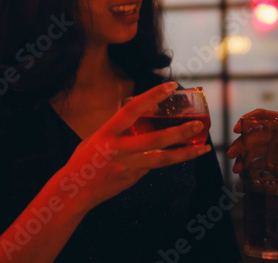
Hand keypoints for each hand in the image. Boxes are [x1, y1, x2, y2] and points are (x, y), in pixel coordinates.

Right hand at [59, 81, 212, 210]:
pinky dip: (164, 161)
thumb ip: (118, 129)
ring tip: (204, 147)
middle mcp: (118, 149)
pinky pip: (152, 167)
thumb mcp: (96, 137)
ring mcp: (126, 167)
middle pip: (155, 140)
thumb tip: (140, 118)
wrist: (73, 190)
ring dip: (185, 153)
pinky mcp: (131, 179)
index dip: (152, 96)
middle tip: (198, 124)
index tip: (170, 86)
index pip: (132, 109)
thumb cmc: (84, 159)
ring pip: (162, 160)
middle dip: (179, 132)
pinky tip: (177, 156)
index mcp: (107, 133)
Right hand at [225, 109, 277, 178]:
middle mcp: (275, 134)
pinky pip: (254, 160)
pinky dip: (246, 165)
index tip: (238, 127)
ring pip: (250, 148)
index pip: (264, 116)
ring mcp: (271, 147)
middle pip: (252, 134)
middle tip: (232, 153)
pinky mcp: (269, 160)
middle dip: (240, 143)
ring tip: (236, 168)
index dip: (249, 119)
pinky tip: (241, 172)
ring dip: (240, 156)